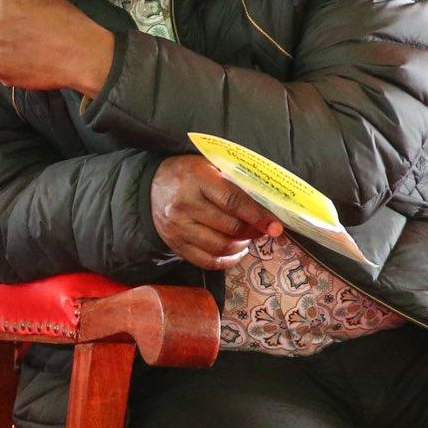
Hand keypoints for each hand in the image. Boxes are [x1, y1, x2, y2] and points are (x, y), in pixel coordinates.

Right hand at [150, 155, 282, 270]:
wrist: (151, 186)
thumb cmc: (189, 174)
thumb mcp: (210, 166)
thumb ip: (236, 183)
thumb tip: (269, 205)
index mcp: (197, 179)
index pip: (233, 202)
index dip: (258, 216)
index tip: (276, 227)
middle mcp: (184, 205)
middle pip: (230, 227)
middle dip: (252, 232)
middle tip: (261, 229)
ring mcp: (178, 227)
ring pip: (220, 246)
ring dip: (241, 246)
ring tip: (246, 238)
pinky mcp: (175, 244)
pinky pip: (207, 261)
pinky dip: (227, 259)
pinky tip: (234, 250)